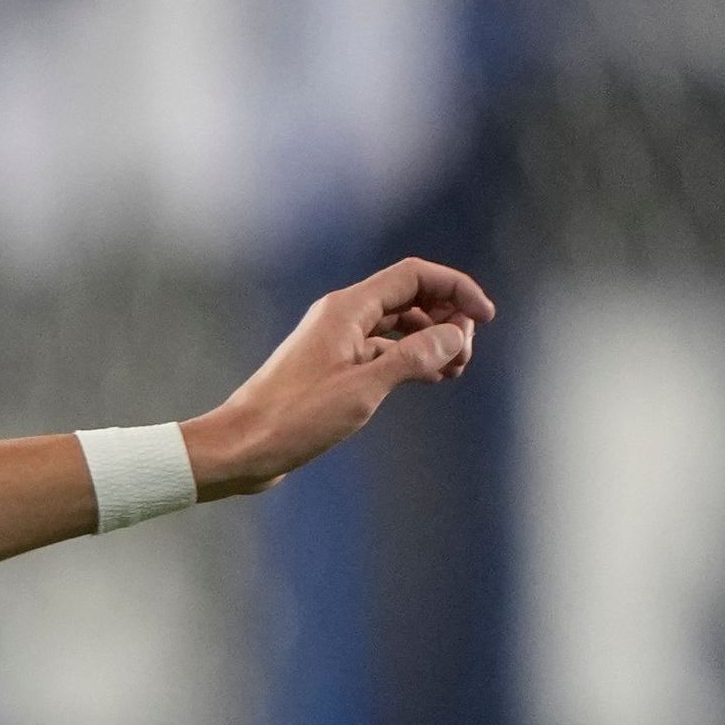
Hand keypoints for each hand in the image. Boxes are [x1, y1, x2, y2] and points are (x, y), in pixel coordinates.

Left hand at [187, 258, 494, 498]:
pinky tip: (428, 378)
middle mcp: (341, 317)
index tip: (485, 318)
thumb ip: (413, 358)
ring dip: (430, 341)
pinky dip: (408, 359)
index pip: (414, 276)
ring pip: (397, 326)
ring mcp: (335, 342)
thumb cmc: (292, 419)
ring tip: (453, 370)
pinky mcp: (331, 369)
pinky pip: (381, 350)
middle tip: (464, 356)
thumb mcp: (364, 389)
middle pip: (409, 297)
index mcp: (347, 309)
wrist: (240, 448)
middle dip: (446, 317)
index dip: (456, 289)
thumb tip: (456, 335)